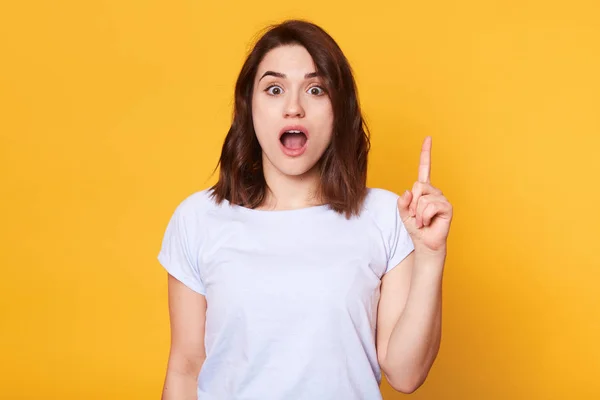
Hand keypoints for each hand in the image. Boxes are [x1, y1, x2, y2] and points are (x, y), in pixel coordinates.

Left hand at [397, 136, 452, 255]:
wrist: (425, 243)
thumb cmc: (416, 228)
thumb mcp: (403, 213)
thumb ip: (402, 201)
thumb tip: (409, 191)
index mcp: (423, 190)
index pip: (424, 168)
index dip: (426, 153)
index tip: (428, 138)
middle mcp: (434, 191)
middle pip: (418, 186)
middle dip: (412, 203)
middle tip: (415, 216)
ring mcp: (441, 198)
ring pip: (422, 198)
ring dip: (417, 213)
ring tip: (422, 221)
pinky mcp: (447, 207)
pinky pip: (429, 206)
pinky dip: (424, 216)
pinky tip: (428, 222)